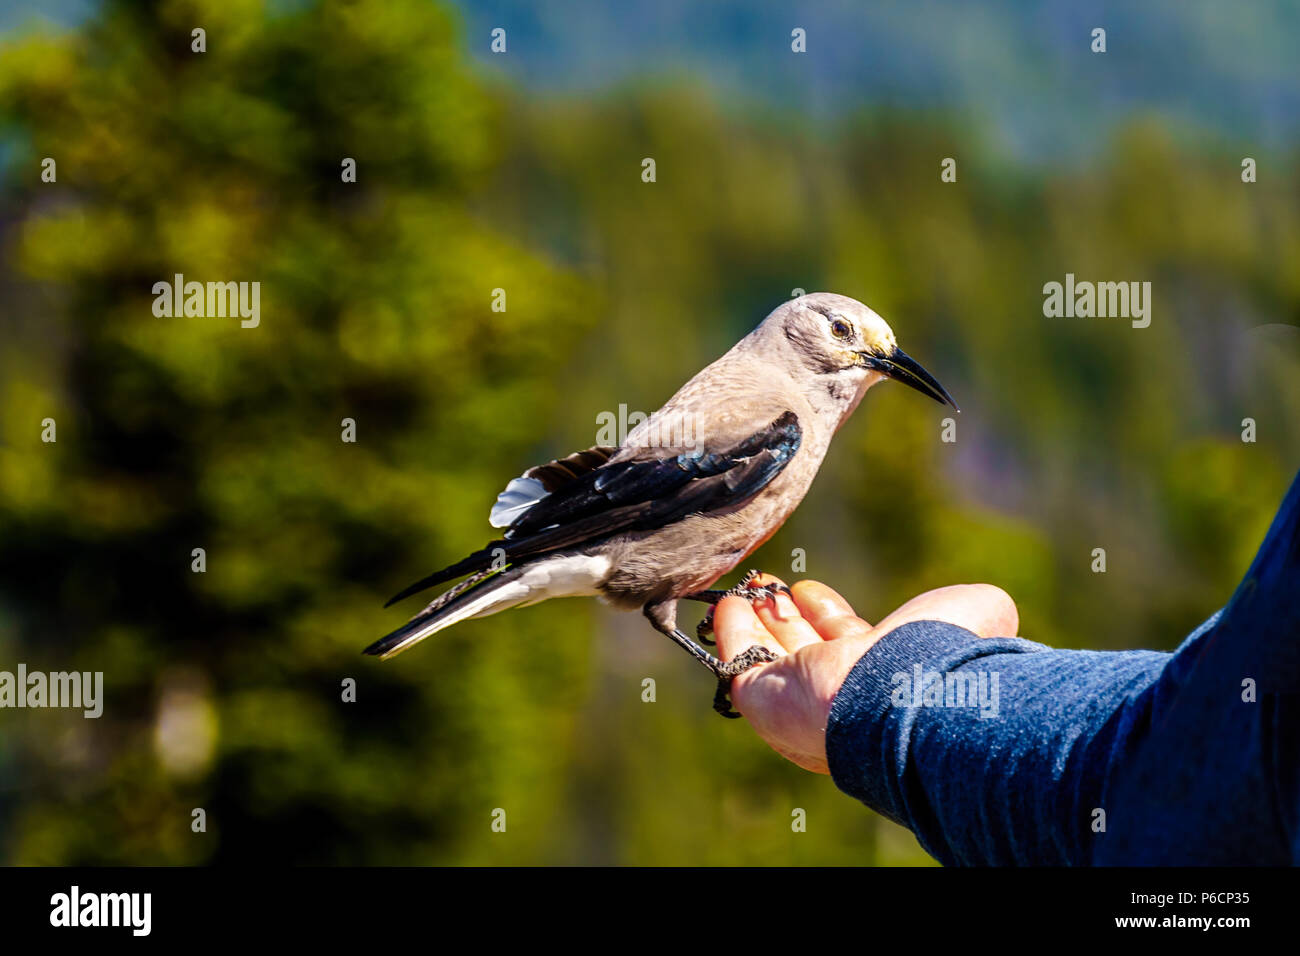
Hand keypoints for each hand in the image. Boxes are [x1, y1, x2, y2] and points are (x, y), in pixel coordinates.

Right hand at [713, 576, 1018, 773]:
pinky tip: (724, 605)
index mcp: (885, 676)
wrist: (905, 699)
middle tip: (768, 586)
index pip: (846, 643)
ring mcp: (799, 698)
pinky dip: (731, 631)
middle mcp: (840, 691)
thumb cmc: (943, 658)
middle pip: (802, 648)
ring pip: (769, 655)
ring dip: (754, 619)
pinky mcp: (763, 698)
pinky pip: (740, 662)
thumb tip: (991, 607)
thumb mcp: (973, 617)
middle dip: (785, 617)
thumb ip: (977, 608)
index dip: (826, 615)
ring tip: (742, 589)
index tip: (809, 590)